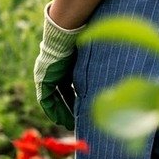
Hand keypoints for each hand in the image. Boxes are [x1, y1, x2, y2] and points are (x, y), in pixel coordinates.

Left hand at [34, 4, 81, 128]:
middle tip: (75, 123)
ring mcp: (46, 74)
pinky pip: (45, 99)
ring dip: (60, 112)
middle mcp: (54, 71)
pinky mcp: (43, 78)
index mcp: (64, 67)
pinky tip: (60, 120)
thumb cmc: (81, 42)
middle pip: (60, 95)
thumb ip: (92, 72)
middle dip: (68, 109)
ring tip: (69, 124)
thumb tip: (116, 78)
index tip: (82, 112)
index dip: (74, 101)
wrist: (67, 34)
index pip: (68, 88)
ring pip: (52, 99)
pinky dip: (52, 110)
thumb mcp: (88, 61)